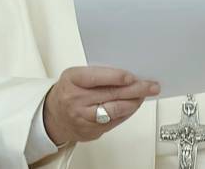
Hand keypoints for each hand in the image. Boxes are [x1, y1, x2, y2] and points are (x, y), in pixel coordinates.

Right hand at [44, 66, 159, 144]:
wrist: (54, 116)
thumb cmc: (69, 91)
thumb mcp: (76, 75)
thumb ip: (98, 73)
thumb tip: (126, 74)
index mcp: (72, 80)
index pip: (96, 77)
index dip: (116, 77)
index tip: (132, 76)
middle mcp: (76, 100)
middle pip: (110, 94)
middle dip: (135, 89)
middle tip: (150, 85)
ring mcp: (83, 117)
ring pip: (114, 110)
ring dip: (134, 102)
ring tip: (144, 95)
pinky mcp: (90, 131)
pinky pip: (114, 122)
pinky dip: (127, 113)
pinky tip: (133, 106)